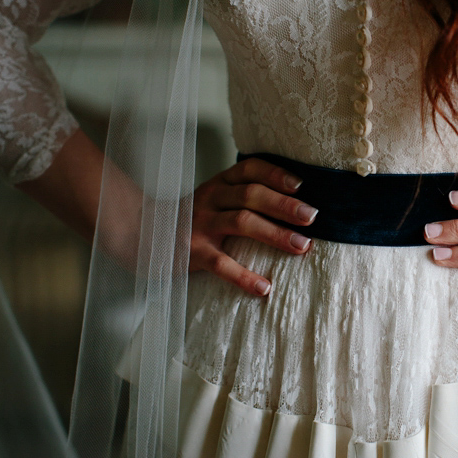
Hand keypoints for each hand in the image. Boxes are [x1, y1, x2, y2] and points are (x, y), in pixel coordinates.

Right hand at [190, 158, 317, 295]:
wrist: (144, 231)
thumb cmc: (197, 215)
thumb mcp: (217, 196)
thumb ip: (247, 194)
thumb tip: (299, 203)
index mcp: (221, 183)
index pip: (249, 169)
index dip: (275, 174)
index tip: (300, 185)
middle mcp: (211, 198)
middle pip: (250, 195)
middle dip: (284, 205)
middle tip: (312, 217)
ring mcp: (201, 224)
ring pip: (241, 223)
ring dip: (275, 234)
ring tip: (302, 246)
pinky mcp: (193, 252)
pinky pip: (221, 264)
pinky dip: (244, 277)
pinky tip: (265, 288)